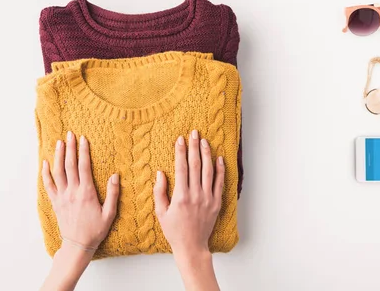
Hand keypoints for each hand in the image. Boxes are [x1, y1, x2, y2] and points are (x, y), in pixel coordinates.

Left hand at [42, 131, 118, 249]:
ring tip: (59, 142)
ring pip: (58, 172)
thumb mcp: (110, 213)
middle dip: (70, 148)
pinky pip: (48, 185)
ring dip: (58, 156)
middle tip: (70, 134)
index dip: (83, 151)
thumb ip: (113, 194)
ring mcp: (62, 196)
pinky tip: (45, 163)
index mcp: (86, 193)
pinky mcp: (55, 202)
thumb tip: (115, 176)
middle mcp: (72, 192)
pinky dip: (46, 173)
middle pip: (69, 165)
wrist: (78, 245)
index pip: (84, 167)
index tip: (83, 139)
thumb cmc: (95, 230)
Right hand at [154, 129, 223, 290]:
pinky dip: (220, 170)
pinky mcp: (216, 203)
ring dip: (206, 154)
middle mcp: (196, 195)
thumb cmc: (174, 230)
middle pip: (196, 165)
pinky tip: (219, 158)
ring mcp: (208, 199)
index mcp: (181, 196)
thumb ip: (160, 191)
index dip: (180, 152)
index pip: (181, 168)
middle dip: (194, 147)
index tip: (180, 139)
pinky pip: (219, 183)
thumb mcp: (161, 212)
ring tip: (204, 141)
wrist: (192, 246)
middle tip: (194, 133)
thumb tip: (160, 173)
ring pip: (208, 171)